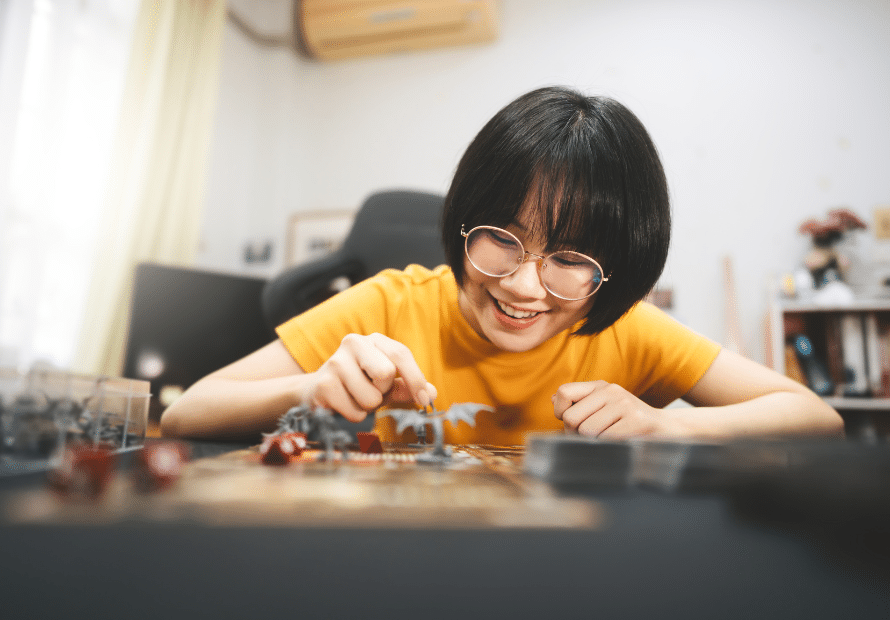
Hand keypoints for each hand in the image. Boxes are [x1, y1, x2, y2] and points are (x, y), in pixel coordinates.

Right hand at [306, 333, 436, 421]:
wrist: (318, 393)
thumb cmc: (358, 386)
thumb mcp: (386, 384)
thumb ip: (408, 387)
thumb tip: (432, 393)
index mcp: (373, 340)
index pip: (401, 354)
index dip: (416, 379)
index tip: (425, 400)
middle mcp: (353, 343)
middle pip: (386, 373)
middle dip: (384, 391)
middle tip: (372, 391)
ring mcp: (335, 362)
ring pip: (371, 397)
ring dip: (368, 406)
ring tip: (355, 397)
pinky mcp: (323, 384)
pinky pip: (355, 411)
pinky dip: (354, 415)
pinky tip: (343, 405)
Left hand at [552, 381, 685, 438]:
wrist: (668, 430)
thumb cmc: (628, 424)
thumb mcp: (603, 408)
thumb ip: (578, 404)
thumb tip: (554, 401)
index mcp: (600, 386)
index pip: (564, 393)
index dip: (561, 413)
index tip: (572, 424)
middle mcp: (611, 390)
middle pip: (572, 418)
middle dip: (576, 435)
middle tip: (592, 438)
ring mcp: (625, 404)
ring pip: (587, 432)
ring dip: (593, 443)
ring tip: (608, 440)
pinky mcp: (637, 420)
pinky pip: (606, 440)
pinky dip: (608, 447)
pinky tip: (620, 443)